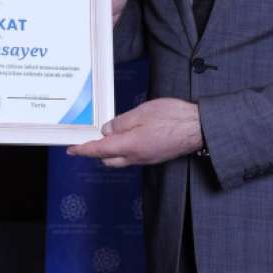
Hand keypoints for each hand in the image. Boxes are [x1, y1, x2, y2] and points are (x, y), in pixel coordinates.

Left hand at [66, 98, 201, 167]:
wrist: (200, 128)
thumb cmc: (174, 117)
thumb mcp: (142, 112)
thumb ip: (122, 123)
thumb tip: (107, 131)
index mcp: (131, 146)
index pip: (100, 151)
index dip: (83, 150)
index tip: (72, 150)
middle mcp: (137, 157)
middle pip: (108, 159)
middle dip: (96, 151)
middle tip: (88, 139)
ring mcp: (147, 159)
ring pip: (121, 159)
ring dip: (111, 151)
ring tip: (109, 134)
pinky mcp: (155, 156)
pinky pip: (133, 157)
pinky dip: (124, 149)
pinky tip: (128, 136)